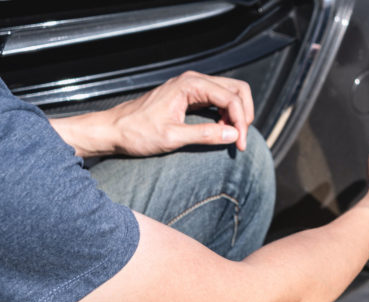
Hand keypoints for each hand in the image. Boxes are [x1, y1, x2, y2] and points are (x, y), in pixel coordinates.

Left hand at [51, 71, 253, 157]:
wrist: (115, 130)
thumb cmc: (137, 132)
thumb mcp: (172, 137)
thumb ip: (205, 135)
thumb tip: (233, 135)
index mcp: (189, 85)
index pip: (231, 98)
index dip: (241, 122)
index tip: (240, 144)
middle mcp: (192, 81)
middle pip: (237, 89)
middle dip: (245, 114)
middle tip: (240, 138)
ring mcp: (192, 87)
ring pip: (231, 93)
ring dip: (238, 114)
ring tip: (232, 135)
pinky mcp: (190, 96)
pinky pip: (219, 100)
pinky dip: (228, 114)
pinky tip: (222, 130)